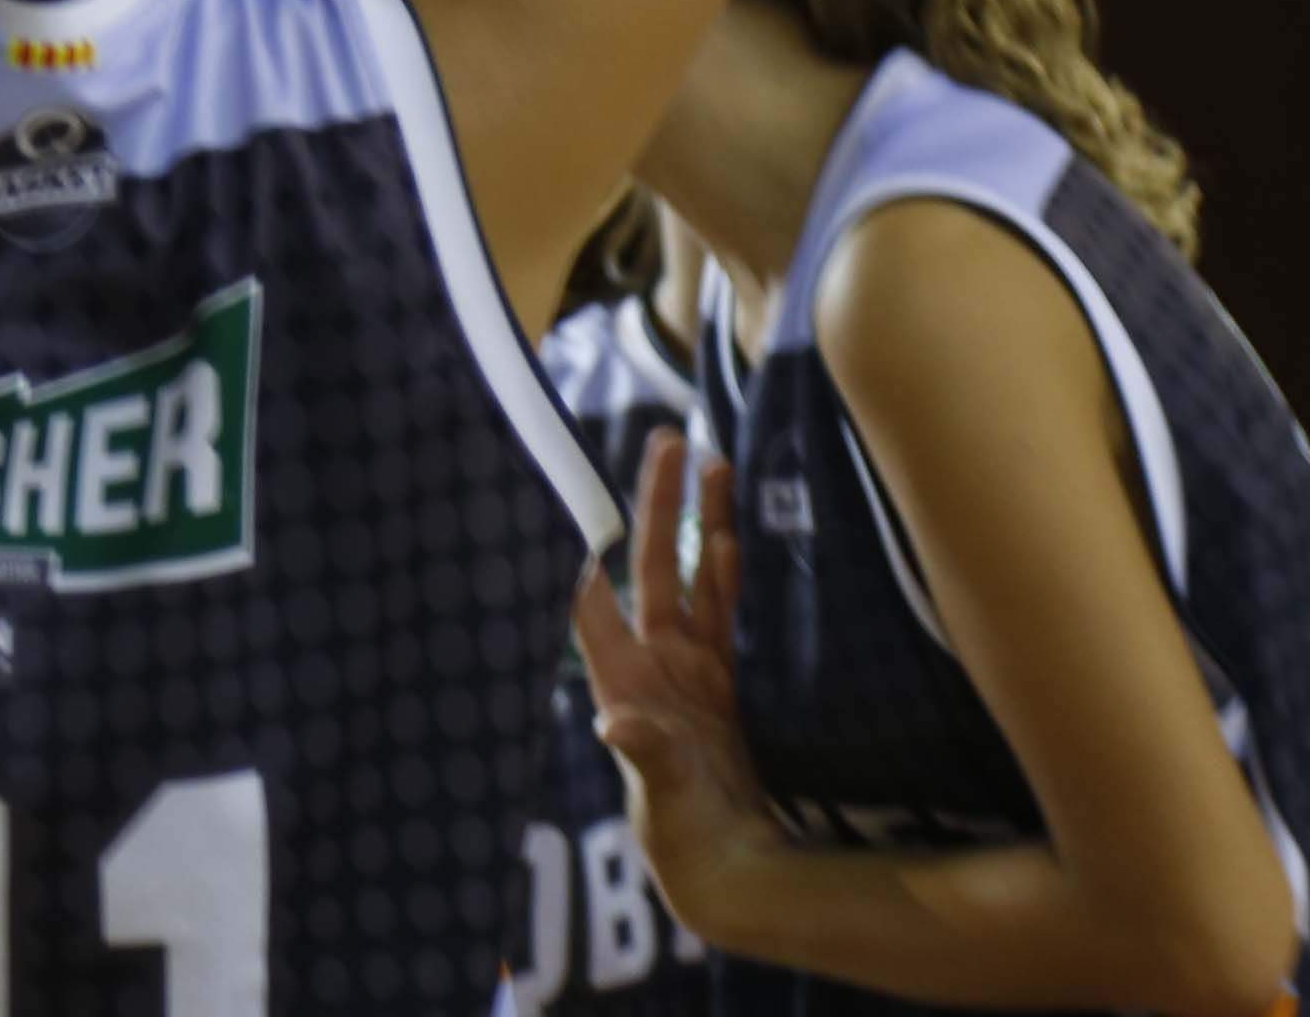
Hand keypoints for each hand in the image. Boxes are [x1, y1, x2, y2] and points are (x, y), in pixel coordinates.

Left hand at [570, 430, 779, 931]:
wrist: (728, 868)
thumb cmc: (681, 835)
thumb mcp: (662, 796)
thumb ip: (646, 755)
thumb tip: (614, 726)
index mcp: (624, 679)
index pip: (591, 599)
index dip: (580, 546)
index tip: (572, 486)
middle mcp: (656, 661)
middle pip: (650, 567)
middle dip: (658, 504)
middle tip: (669, 441)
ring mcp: (695, 667)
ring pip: (697, 578)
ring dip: (706, 524)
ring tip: (716, 464)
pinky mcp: (733, 679)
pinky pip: (733, 611)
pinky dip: (735, 572)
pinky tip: (736, 532)